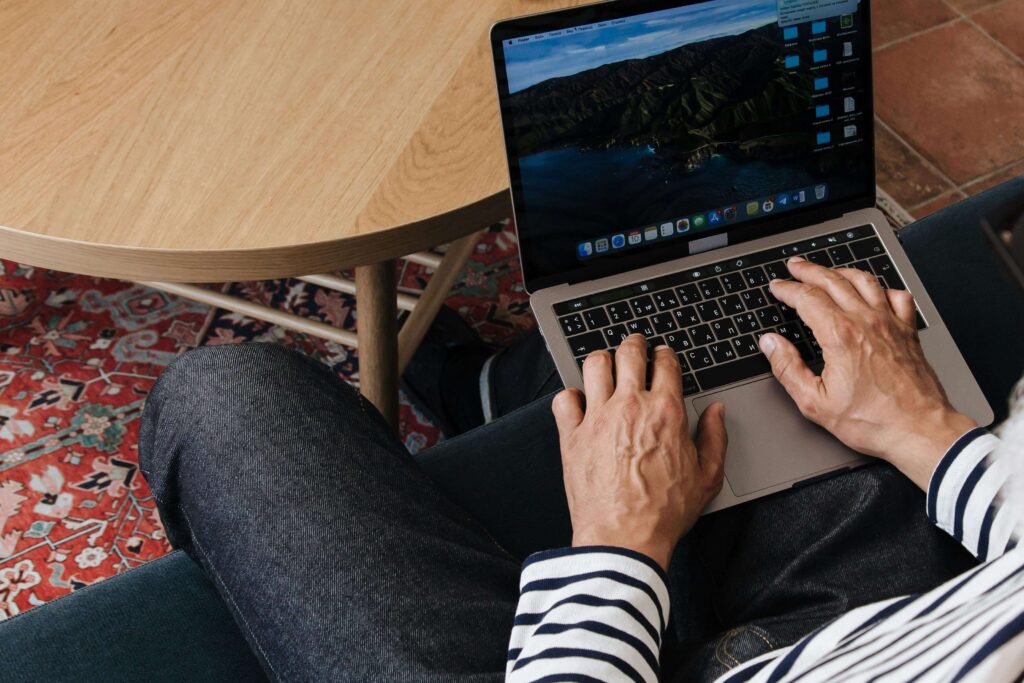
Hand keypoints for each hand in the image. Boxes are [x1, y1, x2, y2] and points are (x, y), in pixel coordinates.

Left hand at [551, 334, 726, 570]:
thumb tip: (716, 413)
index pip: (665, 363)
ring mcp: (597, 417)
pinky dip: (570, 396)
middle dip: (633, 344)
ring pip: (594, 365)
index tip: (662, 356)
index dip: (665, 354)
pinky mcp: (571, 435)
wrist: (624, 537)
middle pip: (628, 353)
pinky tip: (577, 402)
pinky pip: (564, 399)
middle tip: (634, 345)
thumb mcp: (707, 476)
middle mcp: (630, 406)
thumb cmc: (663, 512)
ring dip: (601, 360)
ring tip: (604, 363)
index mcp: (665, 412)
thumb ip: (714, 438)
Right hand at [759, 257, 976, 489]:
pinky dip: (882, 288)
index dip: (788, 288)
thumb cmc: (873, 421)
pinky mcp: (908, 332)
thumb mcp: (815, 402)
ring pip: (864, 281)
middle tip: (795, 266)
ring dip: (841, 271)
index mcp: (840, 336)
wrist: (919, 430)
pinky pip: (897, 296)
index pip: (807, 298)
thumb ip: (788, 369)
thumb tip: (771, 344)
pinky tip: (875, 291)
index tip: (777, 286)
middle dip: (809, 270)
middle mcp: (866, 322)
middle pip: (833, 281)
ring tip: (828, 270)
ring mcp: (891, 323)